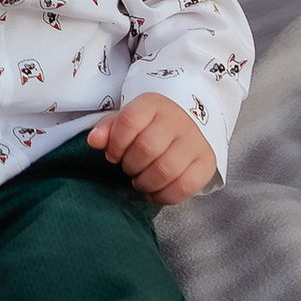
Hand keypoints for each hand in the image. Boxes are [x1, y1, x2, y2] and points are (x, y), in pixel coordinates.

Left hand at [87, 93, 217, 205]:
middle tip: (130, 168)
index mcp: (154, 105)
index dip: (116, 143)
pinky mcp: (205, 162)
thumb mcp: (129, 121)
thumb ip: (109, 129)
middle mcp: (177, 120)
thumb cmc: (150, 127)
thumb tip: (94, 141)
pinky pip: (184, 187)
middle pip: (146, 149)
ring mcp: (194, 141)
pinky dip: (164, 196)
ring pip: (165, 170)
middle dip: (130, 166)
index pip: (129, 121)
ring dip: (145, 183)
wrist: (188, 125)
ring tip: (141, 181)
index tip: (113, 154)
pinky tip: (155, 192)